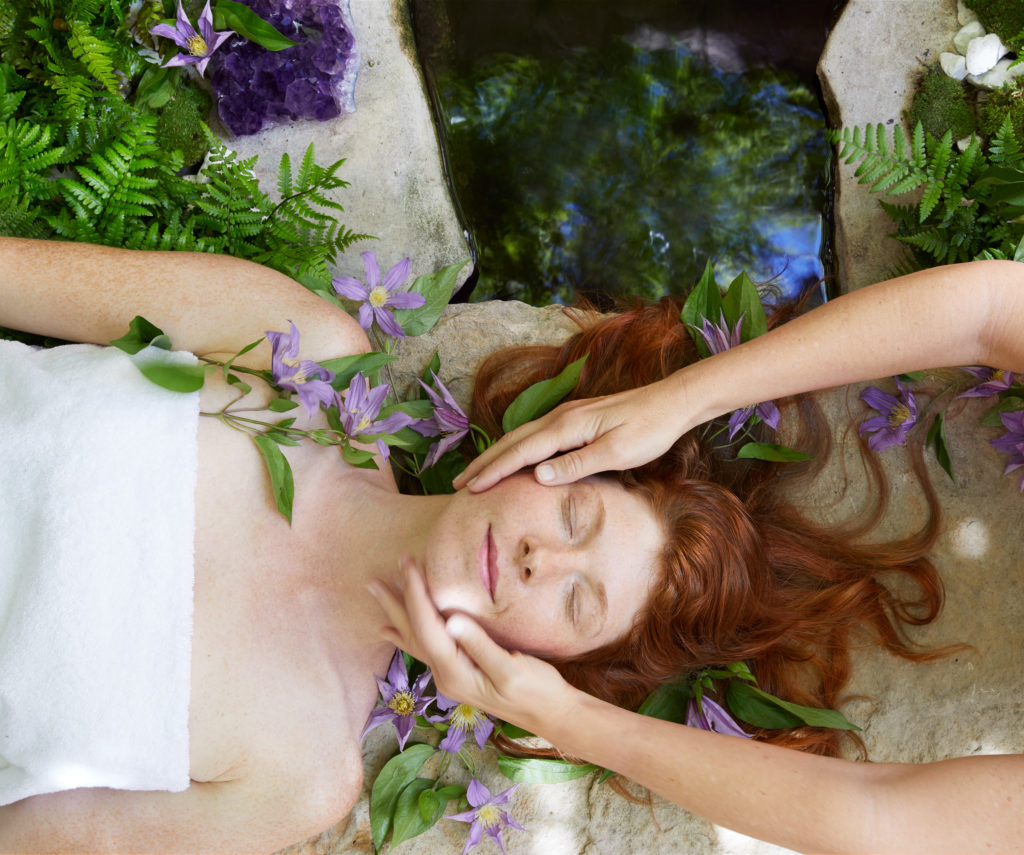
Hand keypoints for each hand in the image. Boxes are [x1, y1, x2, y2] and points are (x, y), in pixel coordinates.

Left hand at [370, 558, 578, 736]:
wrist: (550, 714)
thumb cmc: (536, 691)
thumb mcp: (511, 669)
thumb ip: (480, 646)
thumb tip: (452, 621)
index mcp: (455, 672)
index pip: (427, 627)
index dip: (416, 595)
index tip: (409, 565)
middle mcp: (445, 675)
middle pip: (412, 633)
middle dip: (395, 603)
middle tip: (374, 579)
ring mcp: (450, 676)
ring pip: (414, 639)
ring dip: (396, 615)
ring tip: (377, 595)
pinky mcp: (459, 672)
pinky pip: (424, 648)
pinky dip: (405, 634)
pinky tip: (391, 631)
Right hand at [452, 376, 688, 492]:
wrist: (672, 402)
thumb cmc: (648, 430)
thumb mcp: (616, 453)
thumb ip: (576, 464)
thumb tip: (536, 476)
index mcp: (566, 427)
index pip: (520, 453)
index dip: (493, 471)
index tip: (470, 488)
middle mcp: (560, 418)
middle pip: (512, 442)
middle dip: (484, 463)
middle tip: (459, 485)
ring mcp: (567, 416)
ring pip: (521, 437)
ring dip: (497, 456)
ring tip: (477, 474)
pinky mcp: (575, 419)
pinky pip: (535, 436)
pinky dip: (515, 449)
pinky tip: (514, 459)